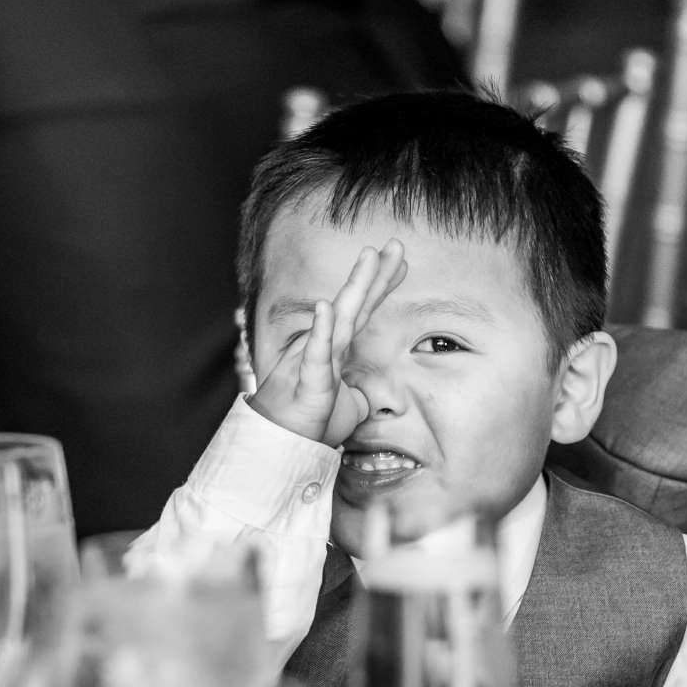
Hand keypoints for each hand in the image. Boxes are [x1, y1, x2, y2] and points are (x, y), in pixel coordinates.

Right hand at [248, 241, 406, 446]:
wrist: (284, 443)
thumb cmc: (313, 423)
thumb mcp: (351, 408)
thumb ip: (361, 394)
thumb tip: (370, 395)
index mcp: (340, 348)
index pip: (365, 310)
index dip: (383, 285)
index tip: (402, 261)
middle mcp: (330, 346)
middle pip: (358, 303)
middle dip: (376, 273)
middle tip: (396, 244)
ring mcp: (319, 358)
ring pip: (342, 317)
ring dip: (356, 286)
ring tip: (369, 256)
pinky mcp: (310, 380)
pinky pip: (315, 352)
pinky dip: (321, 329)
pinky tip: (326, 306)